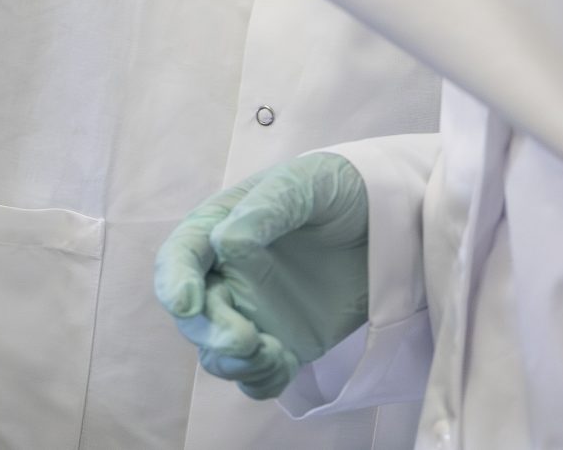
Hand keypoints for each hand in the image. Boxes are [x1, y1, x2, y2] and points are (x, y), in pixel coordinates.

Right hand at [154, 153, 371, 400]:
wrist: (388, 220)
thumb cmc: (336, 188)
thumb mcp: (303, 183)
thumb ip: (266, 209)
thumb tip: (225, 242)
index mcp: (219, 228)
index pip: (179, 258)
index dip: (174, 282)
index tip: (187, 303)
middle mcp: (227, 275)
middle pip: (195, 315)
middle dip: (210, 332)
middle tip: (244, 339)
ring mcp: (254, 312)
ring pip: (219, 353)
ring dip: (236, 362)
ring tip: (275, 353)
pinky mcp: (284, 342)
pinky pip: (257, 375)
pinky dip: (261, 379)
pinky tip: (286, 363)